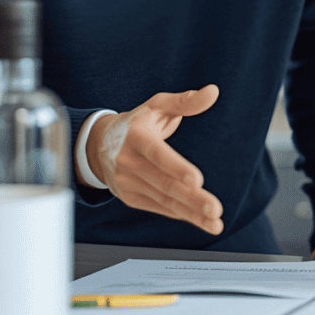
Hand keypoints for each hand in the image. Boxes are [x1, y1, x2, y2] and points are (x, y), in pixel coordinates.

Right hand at [84, 86, 222, 235]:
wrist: (99, 145)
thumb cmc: (137, 122)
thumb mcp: (157, 106)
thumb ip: (186, 101)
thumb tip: (213, 92)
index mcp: (137, 137)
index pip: (157, 154)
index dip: (176, 168)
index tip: (197, 180)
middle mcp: (129, 163)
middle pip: (164, 183)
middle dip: (192, 199)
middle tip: (215, 210)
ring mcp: (128, 183)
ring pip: (164, 201)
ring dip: (192, 214)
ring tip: (215, 222)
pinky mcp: (131, 198)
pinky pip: (160, 208)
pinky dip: (182, 215)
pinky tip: (202, 221)